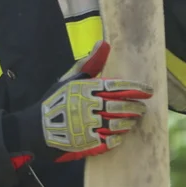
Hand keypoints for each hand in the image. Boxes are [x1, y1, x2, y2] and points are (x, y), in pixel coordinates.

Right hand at [3, 41, 152, 166]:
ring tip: (134, 120)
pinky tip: (122, 134)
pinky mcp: (86, 143)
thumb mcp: (70, 79)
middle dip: (135, 107)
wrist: (38, 128)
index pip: (116, 87)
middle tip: (142, 107)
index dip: (135, 89)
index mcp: (85, 89)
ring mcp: (87, 126)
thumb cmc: (56, 100)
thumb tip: (103, 43)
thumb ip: (89, 63)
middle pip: (120, 106)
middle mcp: (87, 106)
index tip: (148, 91)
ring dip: (129, 122)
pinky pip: (109, 140)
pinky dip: (119, 137)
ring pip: (117, 124)